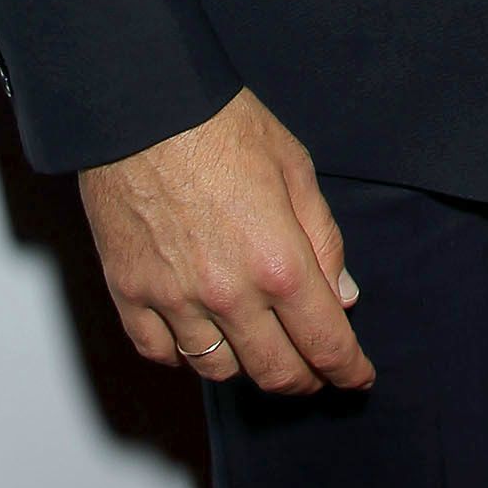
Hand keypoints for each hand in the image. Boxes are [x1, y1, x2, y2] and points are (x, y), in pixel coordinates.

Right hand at [78, 87, 375, 394]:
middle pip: (275, 372)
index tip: (356, 378)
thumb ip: (323, 240)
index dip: (347, 370)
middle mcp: (228, 294)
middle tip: (316, 372)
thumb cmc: (221, 126)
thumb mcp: (296, 169)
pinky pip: (162, 353)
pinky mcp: (130, 294)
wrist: (141, 108)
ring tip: (259, 348)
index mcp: (279, 262)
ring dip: (247, 367)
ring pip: (218, 370)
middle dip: (305, 379)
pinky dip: (185, 356)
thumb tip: (343, 297)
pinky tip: (201, 339)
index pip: (325, 343)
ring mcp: (174, 300)